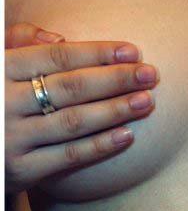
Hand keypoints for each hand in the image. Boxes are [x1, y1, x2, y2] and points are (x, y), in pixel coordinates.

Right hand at [6, 22, 157, 193]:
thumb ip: (17, 42)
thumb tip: (59, 39)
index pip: (56, 58)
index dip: (97, 53)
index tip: (132, 51)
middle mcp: (3, 102)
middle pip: (70, 87)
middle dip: (115, 79)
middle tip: (151, 75)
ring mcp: (12, 139)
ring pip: (73, 122)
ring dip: (115, 110)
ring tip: (146, 102)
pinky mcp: (20, 171)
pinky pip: (68, 157)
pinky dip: (99, 146)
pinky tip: (126, 136)